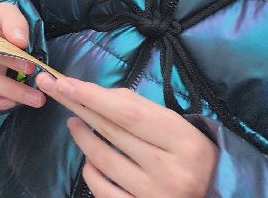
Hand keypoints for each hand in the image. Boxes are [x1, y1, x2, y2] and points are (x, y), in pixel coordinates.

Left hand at [35, 74, 216, 197]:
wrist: (215, 195)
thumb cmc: (191, 155)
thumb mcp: (178, 128)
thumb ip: (140, 110)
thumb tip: (96, 94)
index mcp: (184, 143)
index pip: (128, 114)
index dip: (92, 96)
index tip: (63, 82)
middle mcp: (170, 172)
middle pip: (111, 132)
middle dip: (77, 106)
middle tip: (52, 88)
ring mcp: (154, 196)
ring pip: (101, 160)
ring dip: (81, 136)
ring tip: (74, 122)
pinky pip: (101, 189)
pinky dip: (90, 170)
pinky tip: (89, 159)